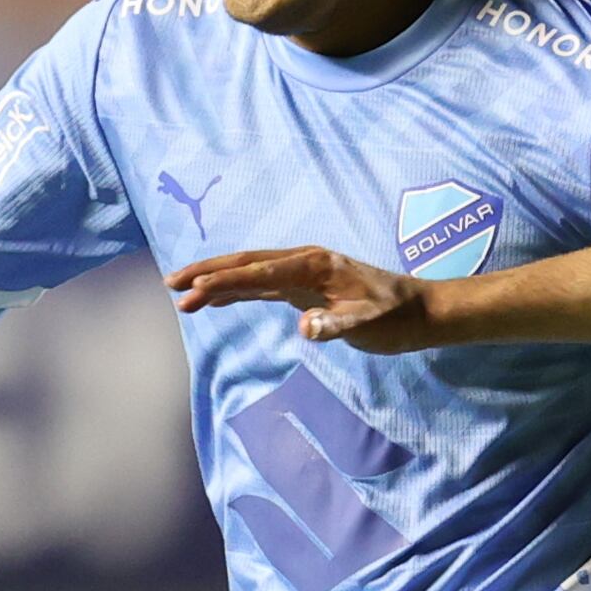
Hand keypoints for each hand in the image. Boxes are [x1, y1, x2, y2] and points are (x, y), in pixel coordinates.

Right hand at [166, 245, 444, 350]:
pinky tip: (214, 300)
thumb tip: (304, 328)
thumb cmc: (395, 317)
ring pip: (249, 272)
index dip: (225, 281)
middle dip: (208, 273)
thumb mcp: (370, 325)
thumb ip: (336, 326)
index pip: (260, 272)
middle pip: (246, 264)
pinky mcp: (302, 287)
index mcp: (314, 265)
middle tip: (172, 286)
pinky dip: (235, 291)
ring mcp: (301, 273)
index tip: (195, 290)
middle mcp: (303, 262)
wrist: (418, 310)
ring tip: (181, 292)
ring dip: (216, 281)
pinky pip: (260, 285)